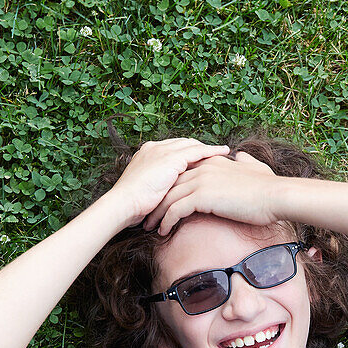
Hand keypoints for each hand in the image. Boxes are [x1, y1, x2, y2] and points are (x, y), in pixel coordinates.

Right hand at [106, 138, 230, 226]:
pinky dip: (212, 151)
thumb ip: (159, 184)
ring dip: (209, 148)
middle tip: (217, 152)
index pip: (174, 148)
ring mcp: (163, 151)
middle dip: (200, 148)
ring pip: (193, 145)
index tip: (201, 156)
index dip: (189, 151)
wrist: (123, 203)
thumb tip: (170, 191)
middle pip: (184, 143)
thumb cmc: (132, 203)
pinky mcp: (171, 158)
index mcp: (147, 152)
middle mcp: (155, 147)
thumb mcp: (147, 189)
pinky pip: (198, 151)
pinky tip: (224, 152)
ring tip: (224, 151)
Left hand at [142, 152, 280, 233]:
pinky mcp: (202, 196)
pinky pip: (175, 210)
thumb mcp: (256, 168)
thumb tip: (241, 156)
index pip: (181, 173)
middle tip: (147, 216)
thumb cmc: (269, 188)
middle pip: (170, 185)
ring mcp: (200, 180)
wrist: (275, 196)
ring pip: (168, 198)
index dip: (169, 188)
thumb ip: (245, 161)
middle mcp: (202, 168)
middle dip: (156, 201)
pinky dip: (166, 221)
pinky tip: (163, 231)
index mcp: (211, 162)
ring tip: (150, 227)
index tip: (160, 201)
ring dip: (157, 214)